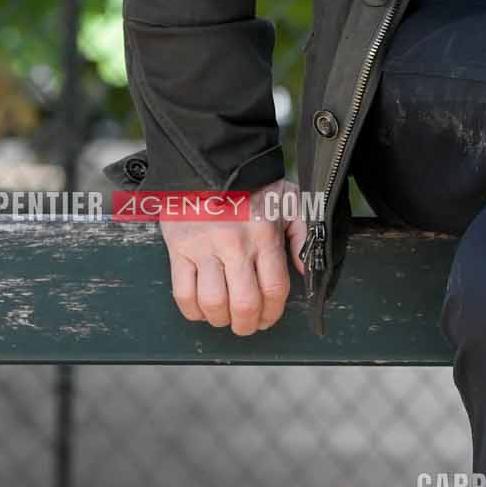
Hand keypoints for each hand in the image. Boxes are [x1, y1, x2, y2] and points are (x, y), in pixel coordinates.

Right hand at [159, 178, 307, 336]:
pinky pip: (183, 293)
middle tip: (247, 325)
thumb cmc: (251, 184)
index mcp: (265, 235)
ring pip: (213, 302)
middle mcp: (236, 244)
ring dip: (221, 320)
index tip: (269, 317)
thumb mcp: (289, 200)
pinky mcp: (179, 248)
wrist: (208, 160)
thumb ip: (303, 235)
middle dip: (248, 324)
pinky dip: (193, 311)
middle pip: (244, 303)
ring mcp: (205, 247)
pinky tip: (201, 309)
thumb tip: (306, 271)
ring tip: (224, 317)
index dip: (273, 312)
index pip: (274, 289)